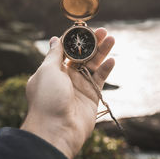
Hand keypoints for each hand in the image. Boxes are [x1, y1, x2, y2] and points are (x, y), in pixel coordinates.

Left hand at [21, 28, 114, 158]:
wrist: (56, 130)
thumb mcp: (47, 70)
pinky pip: (100, 79)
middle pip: (82, 55)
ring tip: (111, 39)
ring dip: (102, 52)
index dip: (76, 38)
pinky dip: (106, 69)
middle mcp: (66, 76)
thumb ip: (54, 54)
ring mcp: (80, 86)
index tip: (85, 29)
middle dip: (92, 43)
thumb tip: (55, 39)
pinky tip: (112, 60)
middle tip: (103, 31)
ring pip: (93, 64)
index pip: (66, 49)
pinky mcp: (91, 95)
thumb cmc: (47, 98)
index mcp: (53, 69)